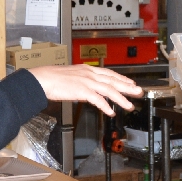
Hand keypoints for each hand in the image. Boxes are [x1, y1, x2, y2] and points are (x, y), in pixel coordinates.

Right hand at [28, 65, 142, 115]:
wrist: (42, 79)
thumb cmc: (52, 78)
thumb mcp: (72, 76)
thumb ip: (83, 80)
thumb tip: (90, 89)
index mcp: (87, 69)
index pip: (109, 73)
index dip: (122, 79)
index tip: (131, 83)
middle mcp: (89, 74)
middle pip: (113, 80)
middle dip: (127, 87)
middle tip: (139, 92)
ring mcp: (86, 81)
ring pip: (109, 90)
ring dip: (121, 98)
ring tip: (129, 105)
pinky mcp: (81, 90)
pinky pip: (97, 99)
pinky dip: (105, 106)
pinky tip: (111, 111)